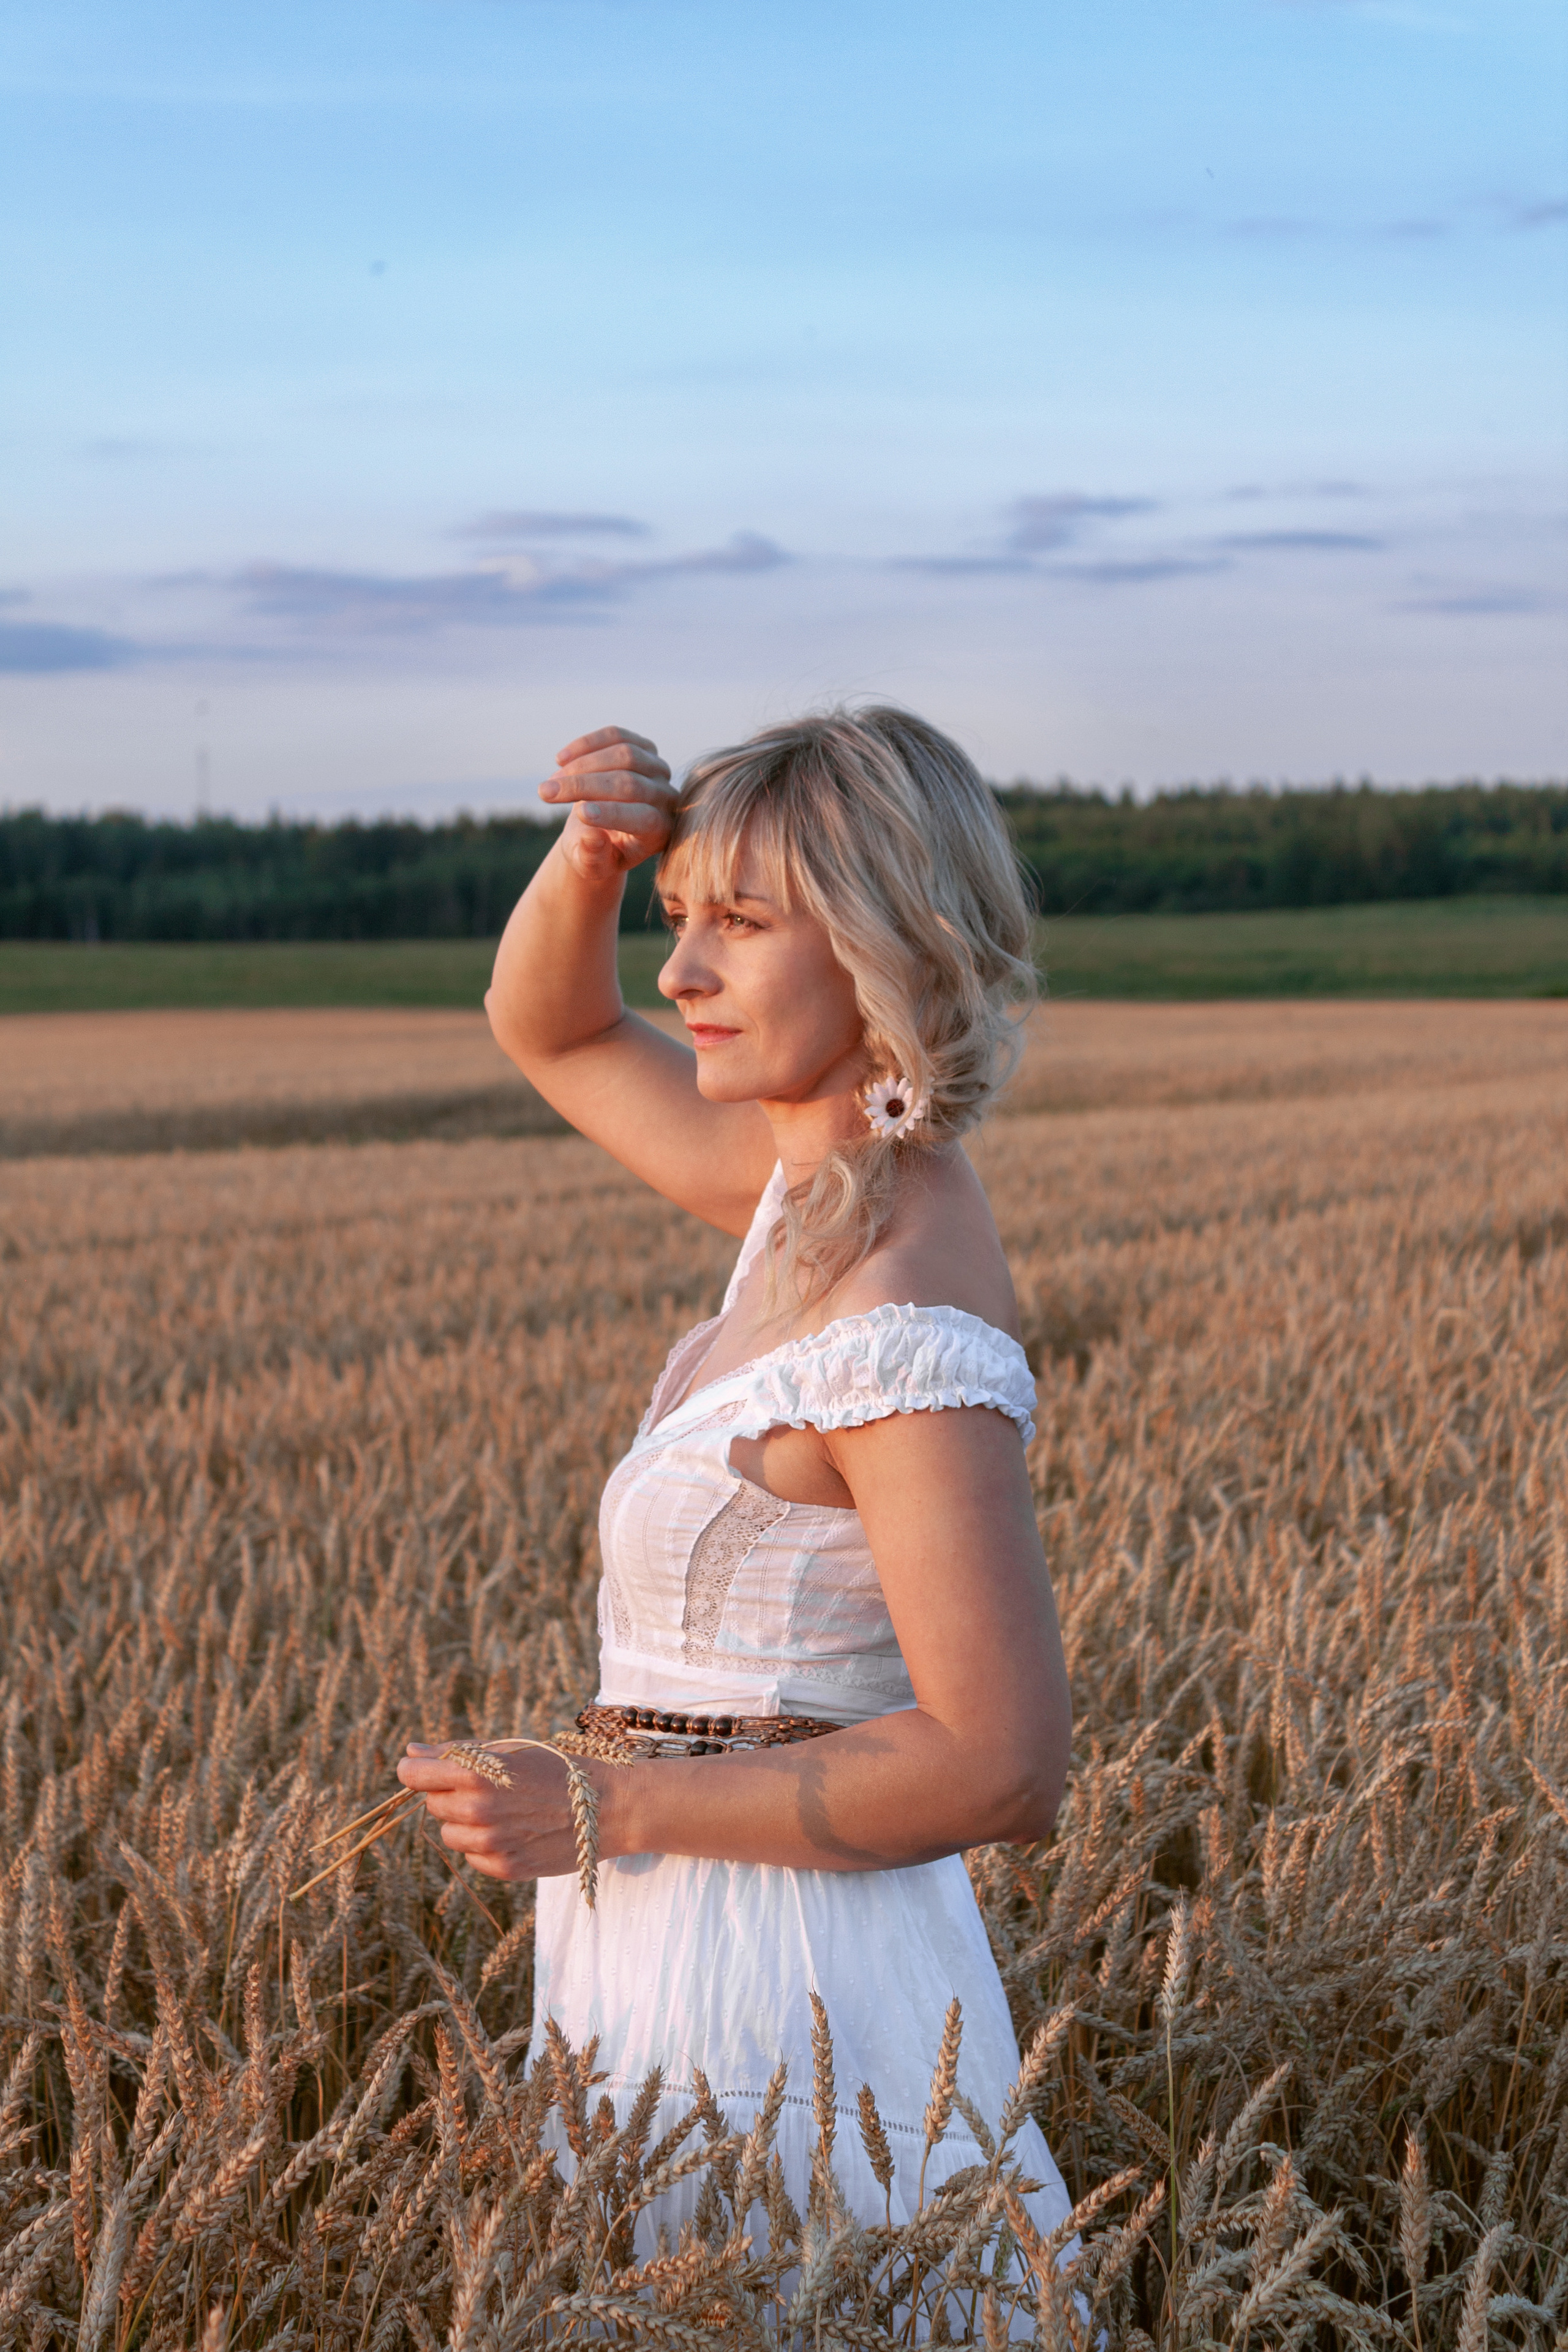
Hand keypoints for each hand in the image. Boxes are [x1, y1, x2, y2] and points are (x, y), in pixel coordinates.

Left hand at [396, 1741, 604, 1879]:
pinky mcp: (505, 1869)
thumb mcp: (509, 1750)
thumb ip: (457, 1752)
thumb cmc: (557, 1768)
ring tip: (501, 1810)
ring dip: (465, 1822)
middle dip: (450, 1794)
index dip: (415, 1770)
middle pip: (432, 1804)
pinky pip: (472, 1857)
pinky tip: (514, 1831)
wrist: (608, 1806)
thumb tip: (411, 1752)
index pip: (413, 1774)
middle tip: (487, 1786)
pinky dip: (485, 1845)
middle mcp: (478, 1810)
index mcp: (476, 1773)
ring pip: (449, 1834)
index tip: (422, 1769)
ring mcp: (491, 1843)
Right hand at [541, 725, 674, 883]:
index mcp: (661, 832)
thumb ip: (593, 857)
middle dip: (584, 786)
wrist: (602, 831)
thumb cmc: (598, 853)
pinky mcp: (644, 747)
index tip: (579, 814)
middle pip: (629, 783)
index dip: (613, 815)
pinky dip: (586, 744)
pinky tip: (560, 759)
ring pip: (624, 754)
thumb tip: (591, 836)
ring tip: (551, 782)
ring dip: (581, 765)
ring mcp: (658, 769)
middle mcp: (667, 798)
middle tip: (545, 793)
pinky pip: (616, 736)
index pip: (643, 818)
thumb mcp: (593, 865)